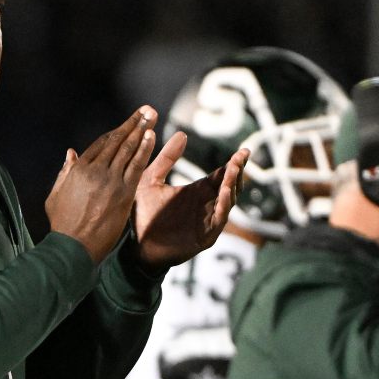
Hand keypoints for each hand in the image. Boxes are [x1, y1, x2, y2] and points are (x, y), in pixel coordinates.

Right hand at [46, 107, 157, 262]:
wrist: (73, 246)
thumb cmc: (62, 225)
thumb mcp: (56, 195)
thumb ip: (65, 173)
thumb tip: (71, 153)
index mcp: (78, 170)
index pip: (101, 144)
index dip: (117, 131)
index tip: (128, 122)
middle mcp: (94, 170)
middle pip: (117, 141)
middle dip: (133, 123)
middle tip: (146, 110)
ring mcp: (110, 180)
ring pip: (128, 149)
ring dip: (141, 130)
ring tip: (150, 116)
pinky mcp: (123, 193)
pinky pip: (136, 165)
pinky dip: (144, 149)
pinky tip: (151, 136)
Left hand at [132, 131, 248, 271]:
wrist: (135, 244)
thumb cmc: (143, 214)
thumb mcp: (151, 180)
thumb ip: (166, 159)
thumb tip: (182, 134)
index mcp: (198, 191)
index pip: (222, 175)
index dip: (234, 164)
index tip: (243, 151)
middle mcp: (207, 204)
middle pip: (230, 186)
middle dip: (237, 172)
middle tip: (241, 157)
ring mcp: (208, 221)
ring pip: (228, 201)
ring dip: (231, 186)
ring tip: (233, 171)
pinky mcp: (205, 236)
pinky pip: (218, 220)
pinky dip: (222, 206)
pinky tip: (223, 193)